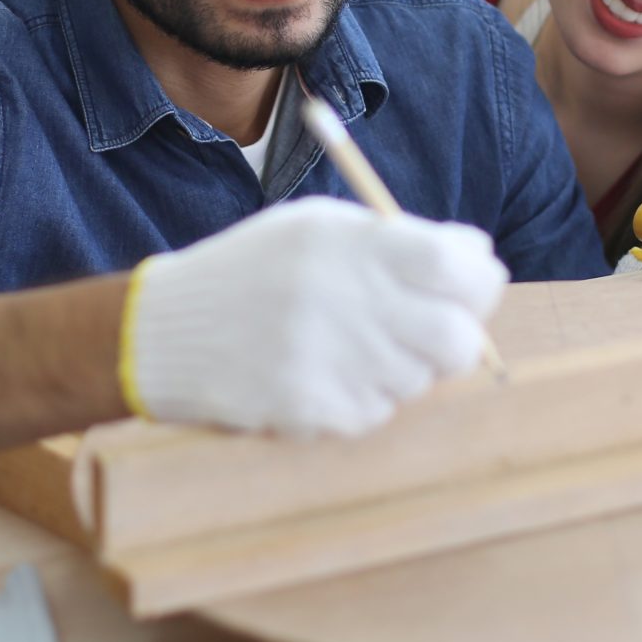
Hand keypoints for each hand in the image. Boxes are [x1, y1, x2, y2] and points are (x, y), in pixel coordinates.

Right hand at [122, 198, 507, 436]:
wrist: (161, 333)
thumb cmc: (252, 272)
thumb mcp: (316, 228)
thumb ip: (397, 239)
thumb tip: (480, 258)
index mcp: (355, 245)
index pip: (462, 268)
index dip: (479, 281)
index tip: (470, 287)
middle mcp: (350, 301)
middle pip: (457, 340)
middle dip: (453, 338)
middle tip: (425, 331)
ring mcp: (334, 362)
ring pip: (418, 381)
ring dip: (396, 367)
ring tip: (342, 345)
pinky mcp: (315, 411)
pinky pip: (376, 413)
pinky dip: (357, 398)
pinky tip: (314, 374)